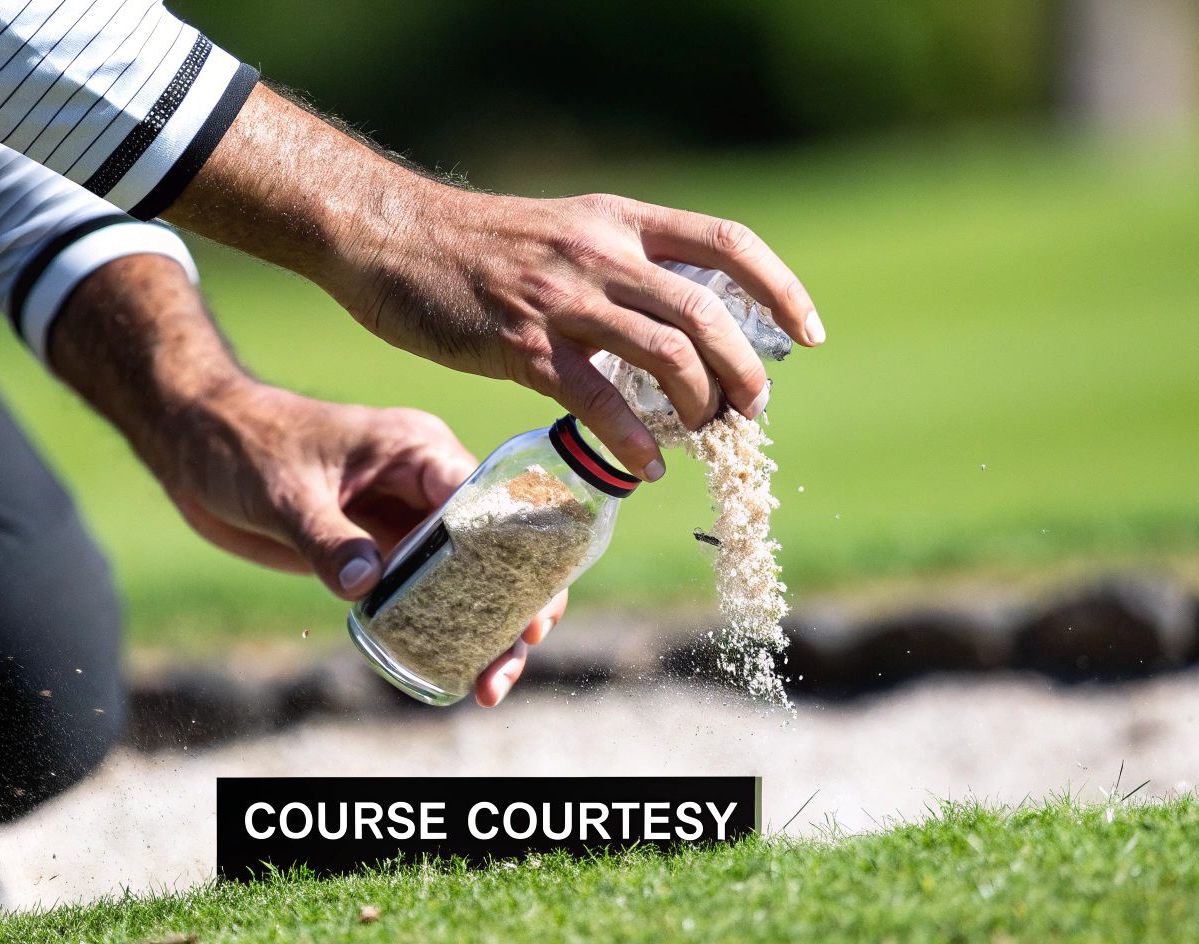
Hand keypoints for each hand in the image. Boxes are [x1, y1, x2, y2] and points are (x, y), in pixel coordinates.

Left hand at [163, 384, 562, 705]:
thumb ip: (328, 539)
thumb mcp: (285, 492)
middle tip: (513, 657)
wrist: (197, 444)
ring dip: (481, 627)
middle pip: (492, 546)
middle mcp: (424, 485)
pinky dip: (438, 628)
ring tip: (488, 685)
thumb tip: (369, 586)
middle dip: (511, 603)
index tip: (526, 603)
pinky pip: (423, 592)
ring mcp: (405, 520)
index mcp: (417, 450)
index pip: (486, 499)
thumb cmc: (243, 444)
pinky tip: (450, 669)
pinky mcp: (379, 551)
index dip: (515, 552)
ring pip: (465, 577)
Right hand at [164, 84, 825, 477]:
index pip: (728, 244)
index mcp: (619, 222)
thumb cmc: (473, 247)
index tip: (809, 336)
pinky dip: (632, 439)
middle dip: (744, 370)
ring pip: (666, 354)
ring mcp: (563, 298)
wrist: (389, 235)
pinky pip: (596, 398)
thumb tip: (667, 319)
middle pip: (708, 312)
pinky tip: (647, 466)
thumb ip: (615, 266)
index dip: (781, 290)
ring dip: (699, 404)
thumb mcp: (562, 233)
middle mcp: (602, 253)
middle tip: (747, 410)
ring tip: (702, 435)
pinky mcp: (521, 343)